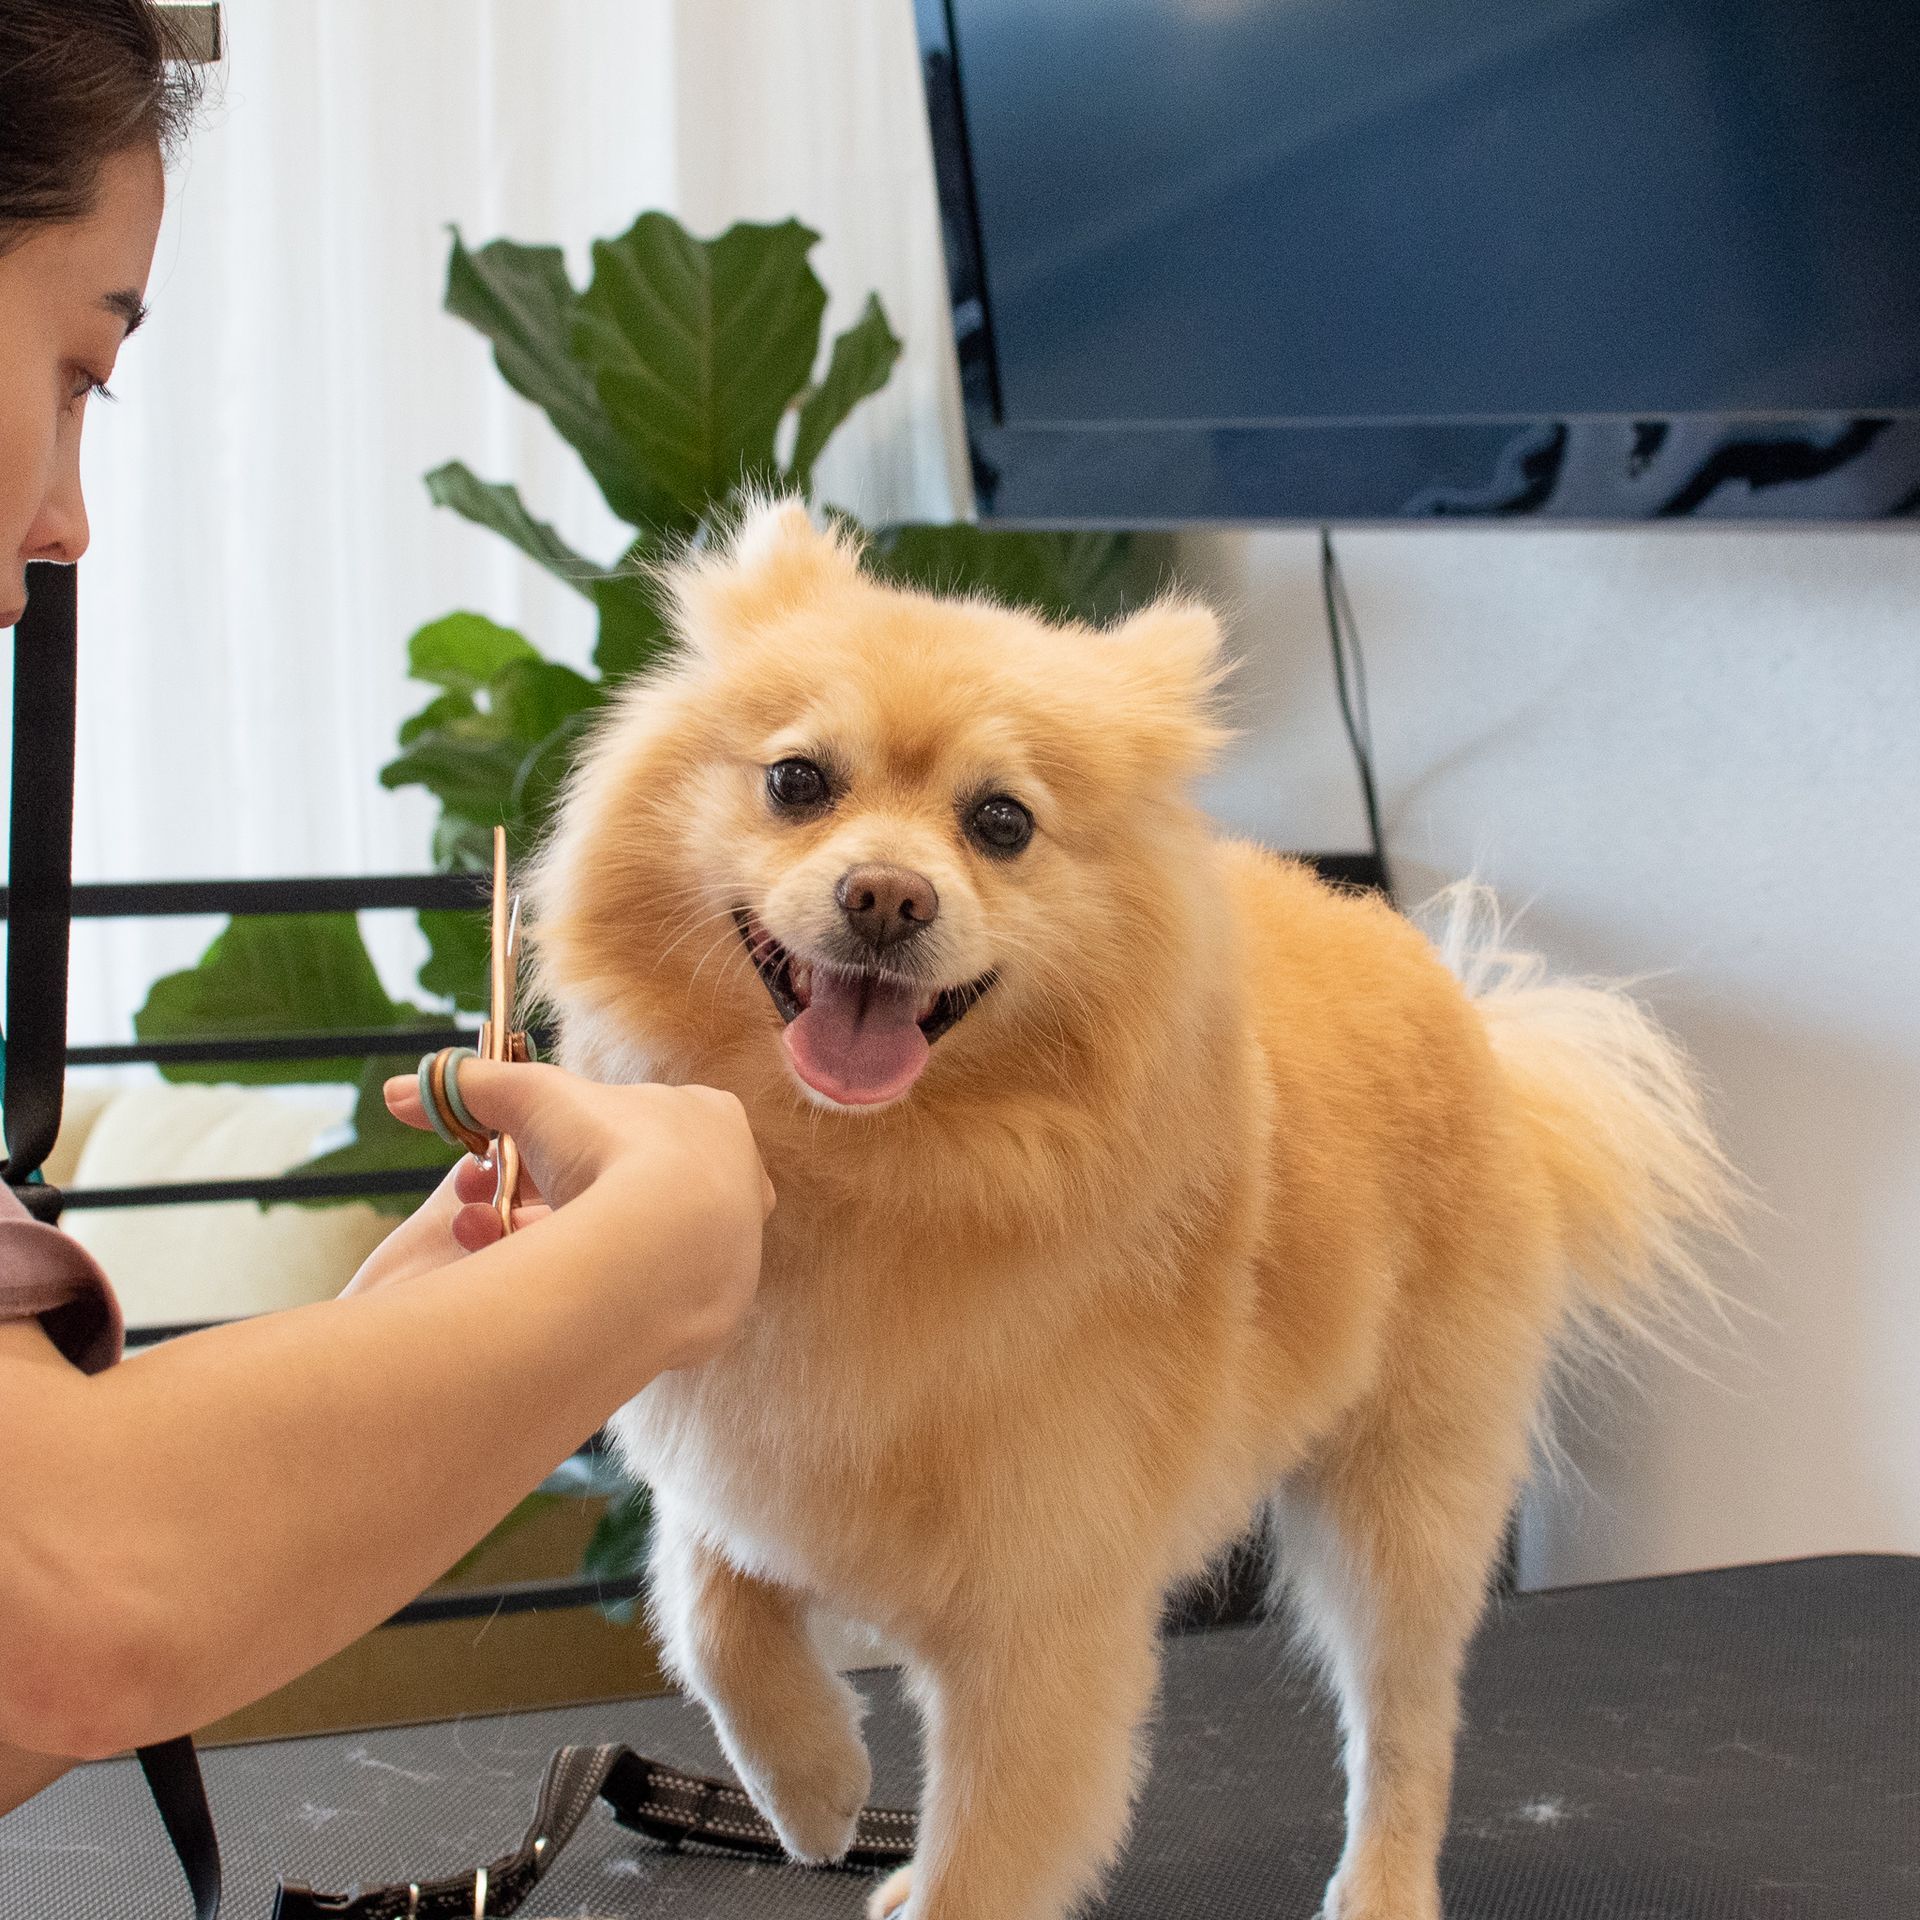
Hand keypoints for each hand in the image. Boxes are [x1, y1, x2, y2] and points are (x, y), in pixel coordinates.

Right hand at [383, 1061, 774, 1367]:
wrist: (669, 1241)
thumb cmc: (609, 1150)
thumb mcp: (530, 1099)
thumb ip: (470, 1087)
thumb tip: (400, 1093)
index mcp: (710, 1115)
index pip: (631, 1127)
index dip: (566, 1147)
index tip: (522, 1169)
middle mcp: (737, 1176)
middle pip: (630, 1189)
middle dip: (559, 1203)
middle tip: (500, 1216)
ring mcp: (737, 1242)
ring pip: (639, 1242)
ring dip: (572, 1246)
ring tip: (513, 1251)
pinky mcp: (722, 1302)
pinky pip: (651, 1293)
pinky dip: (602, 1290)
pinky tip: (557, 1292)